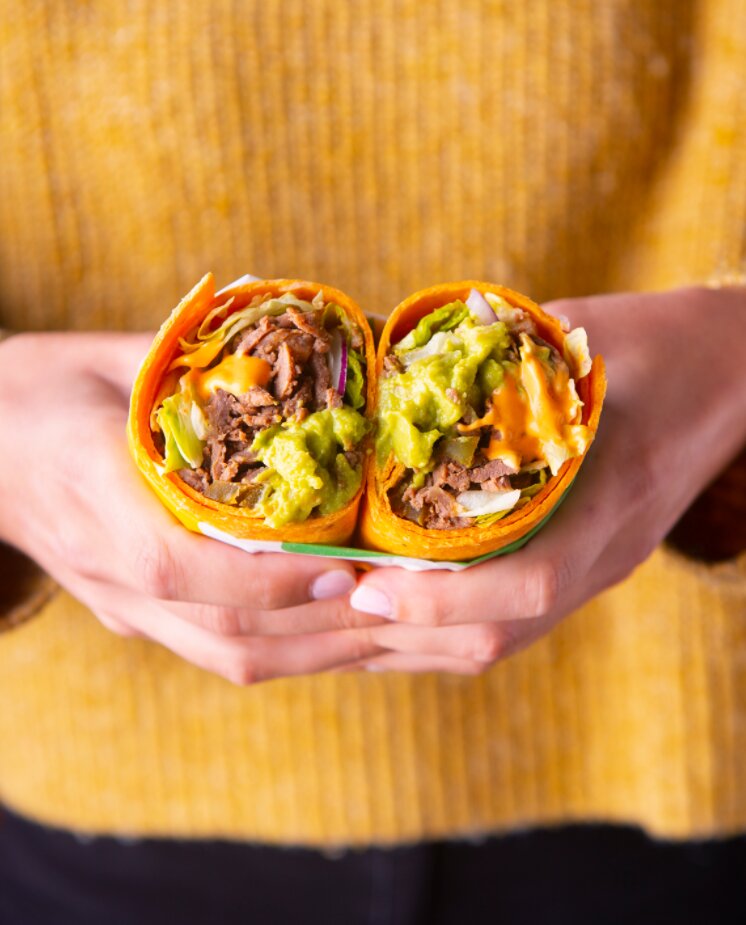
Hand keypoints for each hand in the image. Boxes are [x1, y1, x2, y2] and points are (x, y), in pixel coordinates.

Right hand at [0, 333, 386, 683]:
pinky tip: (350, 636)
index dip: (266, 578)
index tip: (345, 566)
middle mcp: (108, 572)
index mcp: (89, 496)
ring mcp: (123, 606)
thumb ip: (195, 368)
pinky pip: (222, 654)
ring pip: (231, 658)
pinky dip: (296, 651)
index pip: (173, 565)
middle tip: (409, 605)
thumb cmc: (45, 389)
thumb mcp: (114, 359)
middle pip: (222, 633)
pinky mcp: (136, 618)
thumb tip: (301, 352)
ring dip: (324, 652)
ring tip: (399, 631)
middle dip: (326, 626)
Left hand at [348, 287, 745, 673]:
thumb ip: (491, 358)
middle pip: (496, 634)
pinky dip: (429, 631)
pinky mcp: (576, 574)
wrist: (722, 373)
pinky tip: (376, 613)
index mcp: (615, 499)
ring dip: (402, 643)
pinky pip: (499, 627)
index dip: (441, 599)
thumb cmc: (649, 345)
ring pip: (490, 643)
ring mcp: (591, 575)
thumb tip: (379, 362)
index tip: (362, 585)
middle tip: (308, 607)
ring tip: (323, 618)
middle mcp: (602, 557)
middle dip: (393, 632)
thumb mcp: (577, 336)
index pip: (530, 582)